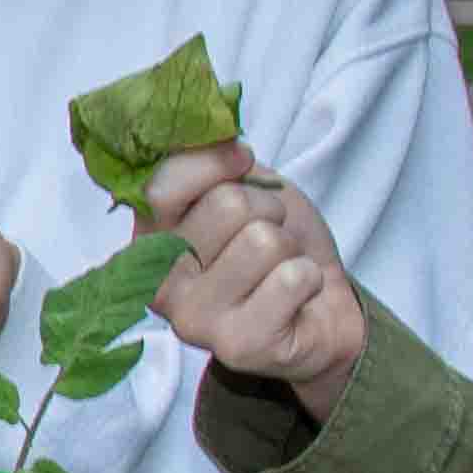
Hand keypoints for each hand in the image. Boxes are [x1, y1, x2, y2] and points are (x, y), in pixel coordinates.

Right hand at [143, 140, 368, 396]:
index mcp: (150, 242)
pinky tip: (295, 298)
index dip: (213, 160)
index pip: (162, 184)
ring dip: (289, 247)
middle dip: (268, 209)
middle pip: (226, 206)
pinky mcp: (238, 347)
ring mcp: (195, 323)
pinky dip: (309, 277)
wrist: (322, 309)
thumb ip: (209, 159)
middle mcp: (160, 286)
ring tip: (280, 268)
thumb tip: (208, 125)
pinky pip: (291, 279)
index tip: (242, 160)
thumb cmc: (276, 245)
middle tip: (270, 235)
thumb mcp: (239, 187)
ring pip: (262, 241)